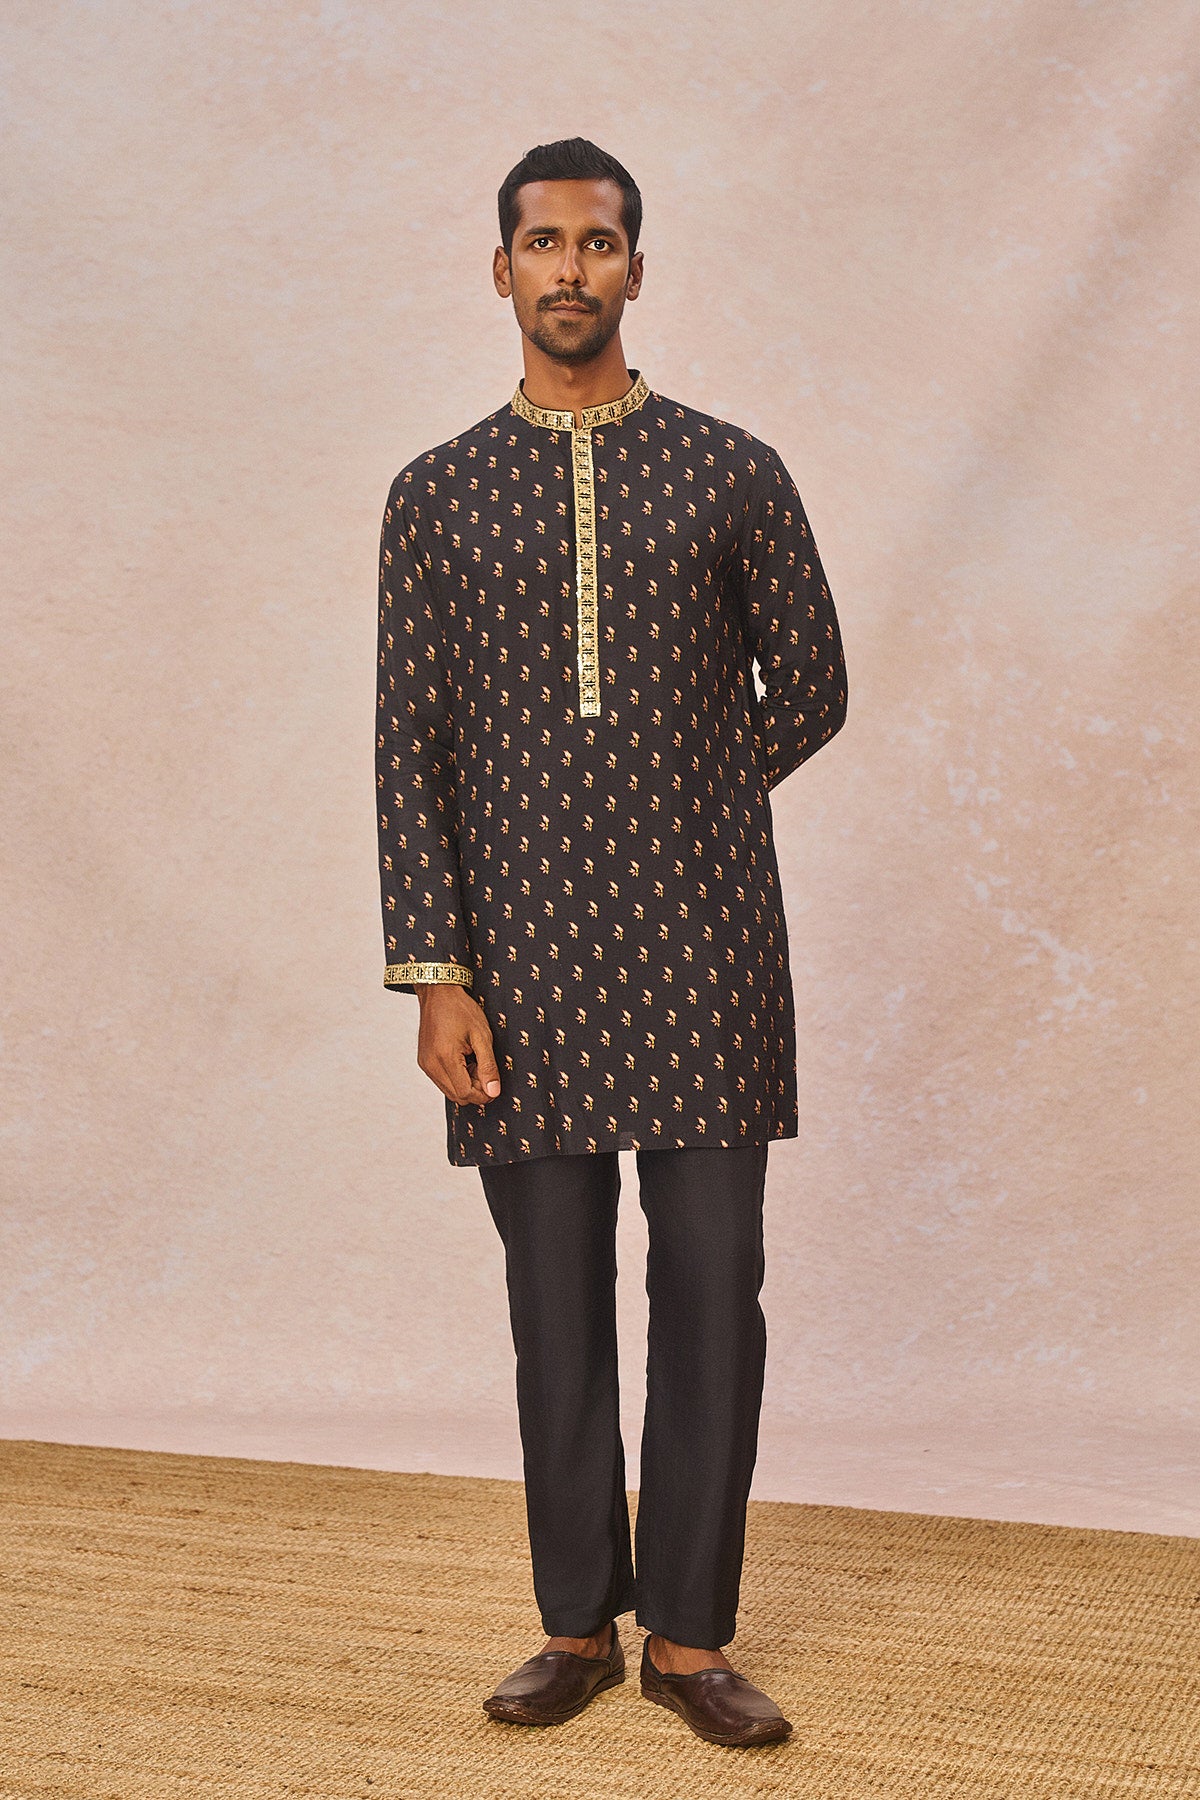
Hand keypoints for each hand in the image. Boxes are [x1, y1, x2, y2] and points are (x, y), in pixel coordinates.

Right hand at [415, 985, 501, 1107]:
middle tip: (483, 1066)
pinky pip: (442, 1081)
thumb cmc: (460, 1009)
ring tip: (473, 1059)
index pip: (465, 1093)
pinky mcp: (424, 1062)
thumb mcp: (482, 1036)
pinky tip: (463, 1059)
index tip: (493, 1079)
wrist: (438, 993)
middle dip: (475, 1088)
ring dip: (465, 1083)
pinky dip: (456, 1077)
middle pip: (457, 1096)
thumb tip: (494, 1092)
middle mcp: (431, 1065)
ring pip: (450, 1091)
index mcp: (445, 1058)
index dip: (483, 1092)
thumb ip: (488, 1066)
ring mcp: (425, 1064)